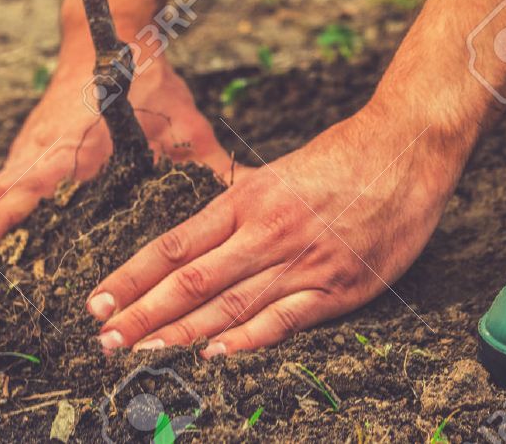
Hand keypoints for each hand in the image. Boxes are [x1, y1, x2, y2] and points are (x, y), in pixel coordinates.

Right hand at [0, 36, 243, 258]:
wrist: (109, 32)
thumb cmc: (148, 78)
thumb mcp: (184, 121)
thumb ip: (212, 163)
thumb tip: (254, 191)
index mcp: (77, 142)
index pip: (32, 184)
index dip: (1, 217)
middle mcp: (44, 146)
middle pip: (0, 192)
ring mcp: (31, 146)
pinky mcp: (29, 147)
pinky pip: (0, 183)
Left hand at [84, 108, 463, 354]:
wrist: (407, 149)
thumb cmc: (344, 156)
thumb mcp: (279, 172)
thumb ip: (241, 204)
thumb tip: (200, 227)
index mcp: (248, 199)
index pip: (175, 244)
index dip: (133, 276)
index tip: (98, 300)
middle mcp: (267, 231)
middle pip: (192, 280)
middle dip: (142, 314)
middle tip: (104, 340)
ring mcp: (303, 262)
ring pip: (230, 305)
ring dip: (180, 333)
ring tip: (141, 353)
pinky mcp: (339, 288)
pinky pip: (285, 319)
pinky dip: (247, 340)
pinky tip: (213, 355)